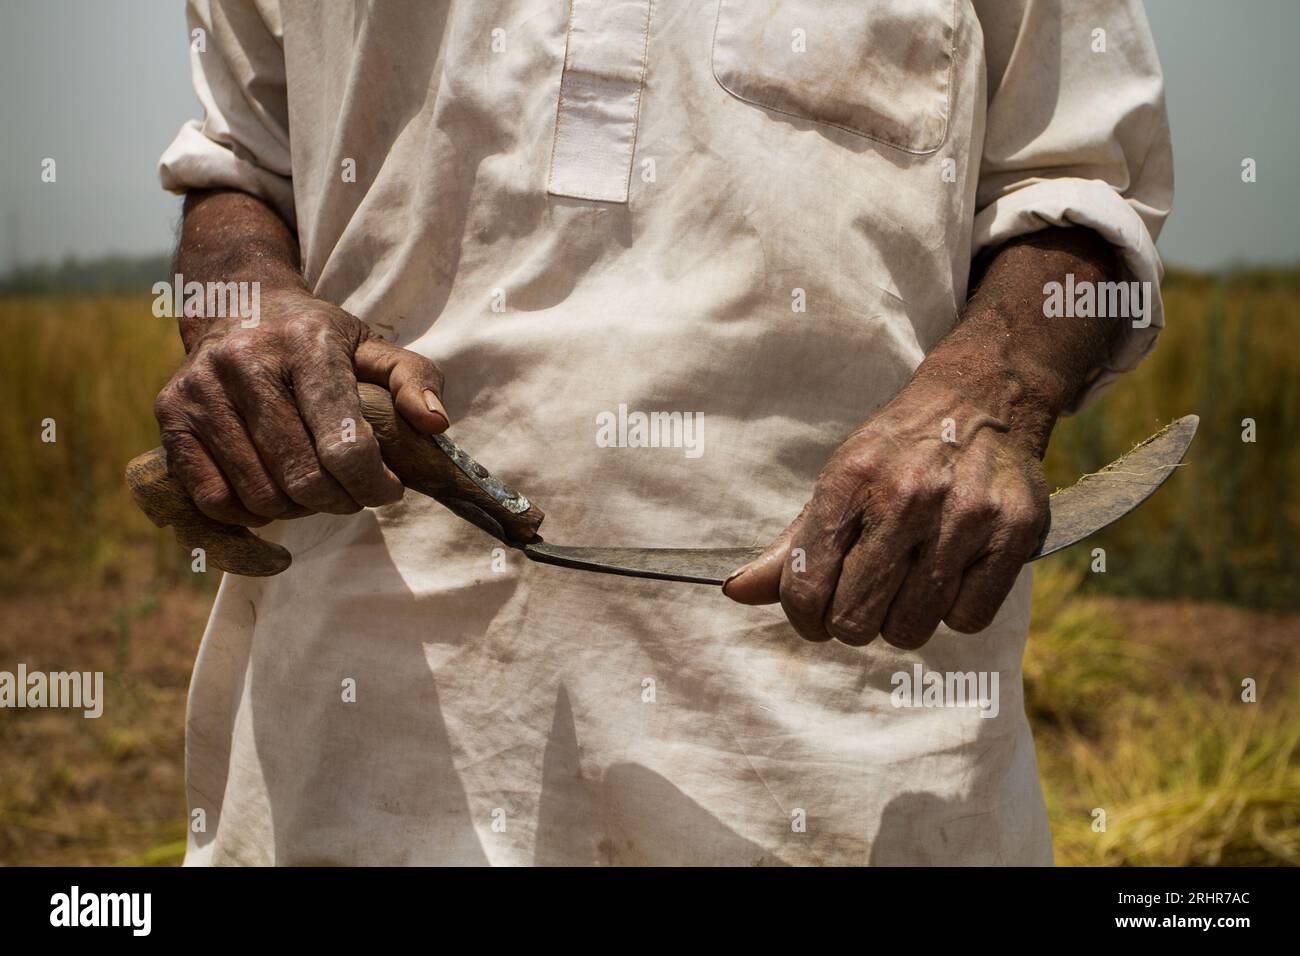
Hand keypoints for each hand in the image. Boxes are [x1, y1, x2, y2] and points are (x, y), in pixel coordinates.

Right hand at [154, 287, 449, 526]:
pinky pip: (213, 500)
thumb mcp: (374, 347)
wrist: (238, 302)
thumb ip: (415, 380)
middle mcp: (245, 362)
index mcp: (305, 345)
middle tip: (353, 493)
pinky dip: (251, 513)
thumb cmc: (319, 339)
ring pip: (261, 495)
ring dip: (299, 509)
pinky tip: (274, 494)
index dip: (373, 483)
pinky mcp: (170, 414)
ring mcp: (200, 389)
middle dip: (340, 500)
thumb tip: (435, 423)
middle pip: (302, 477)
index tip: (388, 489)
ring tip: (316, 489)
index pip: (343, 443)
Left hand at [722, 381, 1050, 647]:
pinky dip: (954, 610)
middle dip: (851, 621)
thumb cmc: (895, 452)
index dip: (804, 617)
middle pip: (855, 620)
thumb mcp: (837, 481)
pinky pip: (967, 619)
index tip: (816, 612)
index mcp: (850, 482)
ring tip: (908, 581)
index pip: (806, 589)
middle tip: (864, 597)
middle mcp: (907, 497)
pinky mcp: (1014, 534)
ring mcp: (964, 517)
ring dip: (902, 619)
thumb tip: (735, 592)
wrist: (982, 400)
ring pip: (911, 628)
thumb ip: (791, 546)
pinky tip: (950, 575)